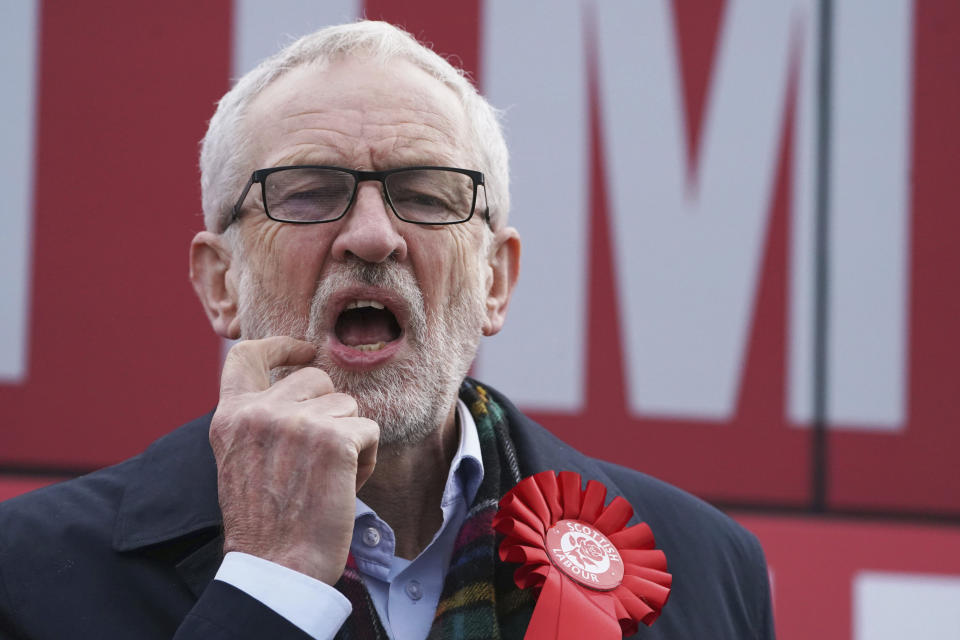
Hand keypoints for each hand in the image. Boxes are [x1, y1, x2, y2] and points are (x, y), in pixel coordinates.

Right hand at [209, 336, 378, 584]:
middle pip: (316, 378)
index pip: (247, 355)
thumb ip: (261, 422)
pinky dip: (367, 459)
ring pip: (347, 405)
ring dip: (349, 438)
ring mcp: (298, 422)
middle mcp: (261, 412)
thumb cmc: (266, 523)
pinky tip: (345, 487)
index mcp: (231, 417)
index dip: (280, 346)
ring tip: (328, 479)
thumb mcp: (242, 460)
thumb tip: (302, 384)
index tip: (303, 350)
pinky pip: (370, 429)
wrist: (277, 566)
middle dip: (329, 411)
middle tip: (320, 457)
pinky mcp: (335, 439)